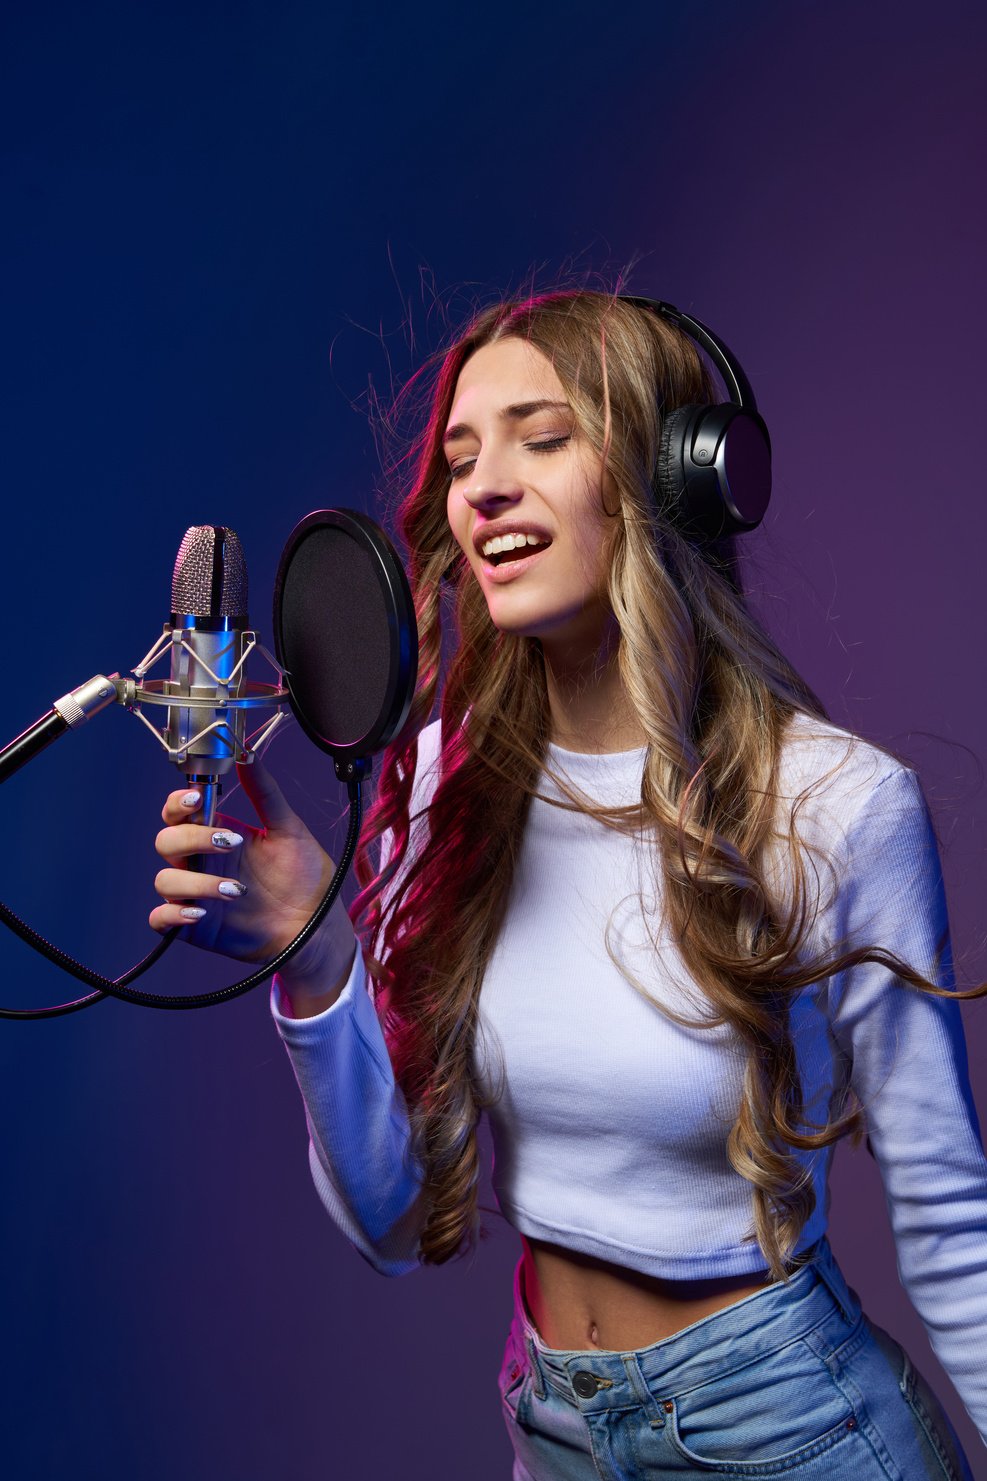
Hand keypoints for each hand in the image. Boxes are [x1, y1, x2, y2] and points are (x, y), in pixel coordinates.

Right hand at [149, 758, 355, 987]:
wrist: (316, 926)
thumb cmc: (304, 877)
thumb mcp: (289, 829)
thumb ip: (265, 793)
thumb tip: (247, 754)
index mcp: (218, 833)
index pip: (179, 811)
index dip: (178, 803)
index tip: (198, 800)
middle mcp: (202, 861)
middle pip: (166, 840)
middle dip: (193, 839)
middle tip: (232, 843)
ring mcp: (196, 893)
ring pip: (165, 880)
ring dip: (195, 883)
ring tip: (237, 891)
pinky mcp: (194, 925)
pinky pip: (161, 918)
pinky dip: (173, 915)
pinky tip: (201, 914)